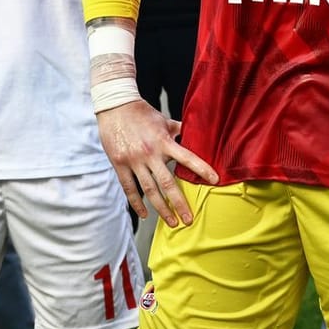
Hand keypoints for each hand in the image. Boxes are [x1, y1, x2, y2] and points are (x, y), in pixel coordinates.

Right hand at [97, 100, 218, 226]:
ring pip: (149, 190)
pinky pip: (129, 187)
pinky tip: (145, 214)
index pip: (187, 158)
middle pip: (167, 183)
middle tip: (189, 219)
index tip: (214, 181)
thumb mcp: (163, 120)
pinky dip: (137, 203)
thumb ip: (178, 130)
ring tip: (172, 222)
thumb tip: (195, 133)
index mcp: (163, 141)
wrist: (114, 106)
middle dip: (179, 203)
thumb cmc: (141, 112)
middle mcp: (149, 153)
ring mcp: (133, 160)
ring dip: (161, 208)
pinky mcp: (119, 163)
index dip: (202, 169)